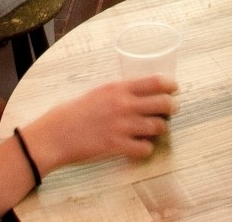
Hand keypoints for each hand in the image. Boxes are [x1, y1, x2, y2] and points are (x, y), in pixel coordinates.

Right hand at [22, 75, 176, 173]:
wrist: (56, 134)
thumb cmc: (74, 112)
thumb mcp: (99, 92)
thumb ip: (119, 92)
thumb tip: (137, 93)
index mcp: (119, 88)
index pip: (155, 82)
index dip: (170, 85)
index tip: (175, 89)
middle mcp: (124, 104)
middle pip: (162, 103)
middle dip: (171, 108)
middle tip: (172, 111)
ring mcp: (121, 126)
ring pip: (156, 126)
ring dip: (160, 129)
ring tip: (156, 130)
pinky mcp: (116, 145)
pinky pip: (143, 148)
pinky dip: (146, 149)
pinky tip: (142, 147)